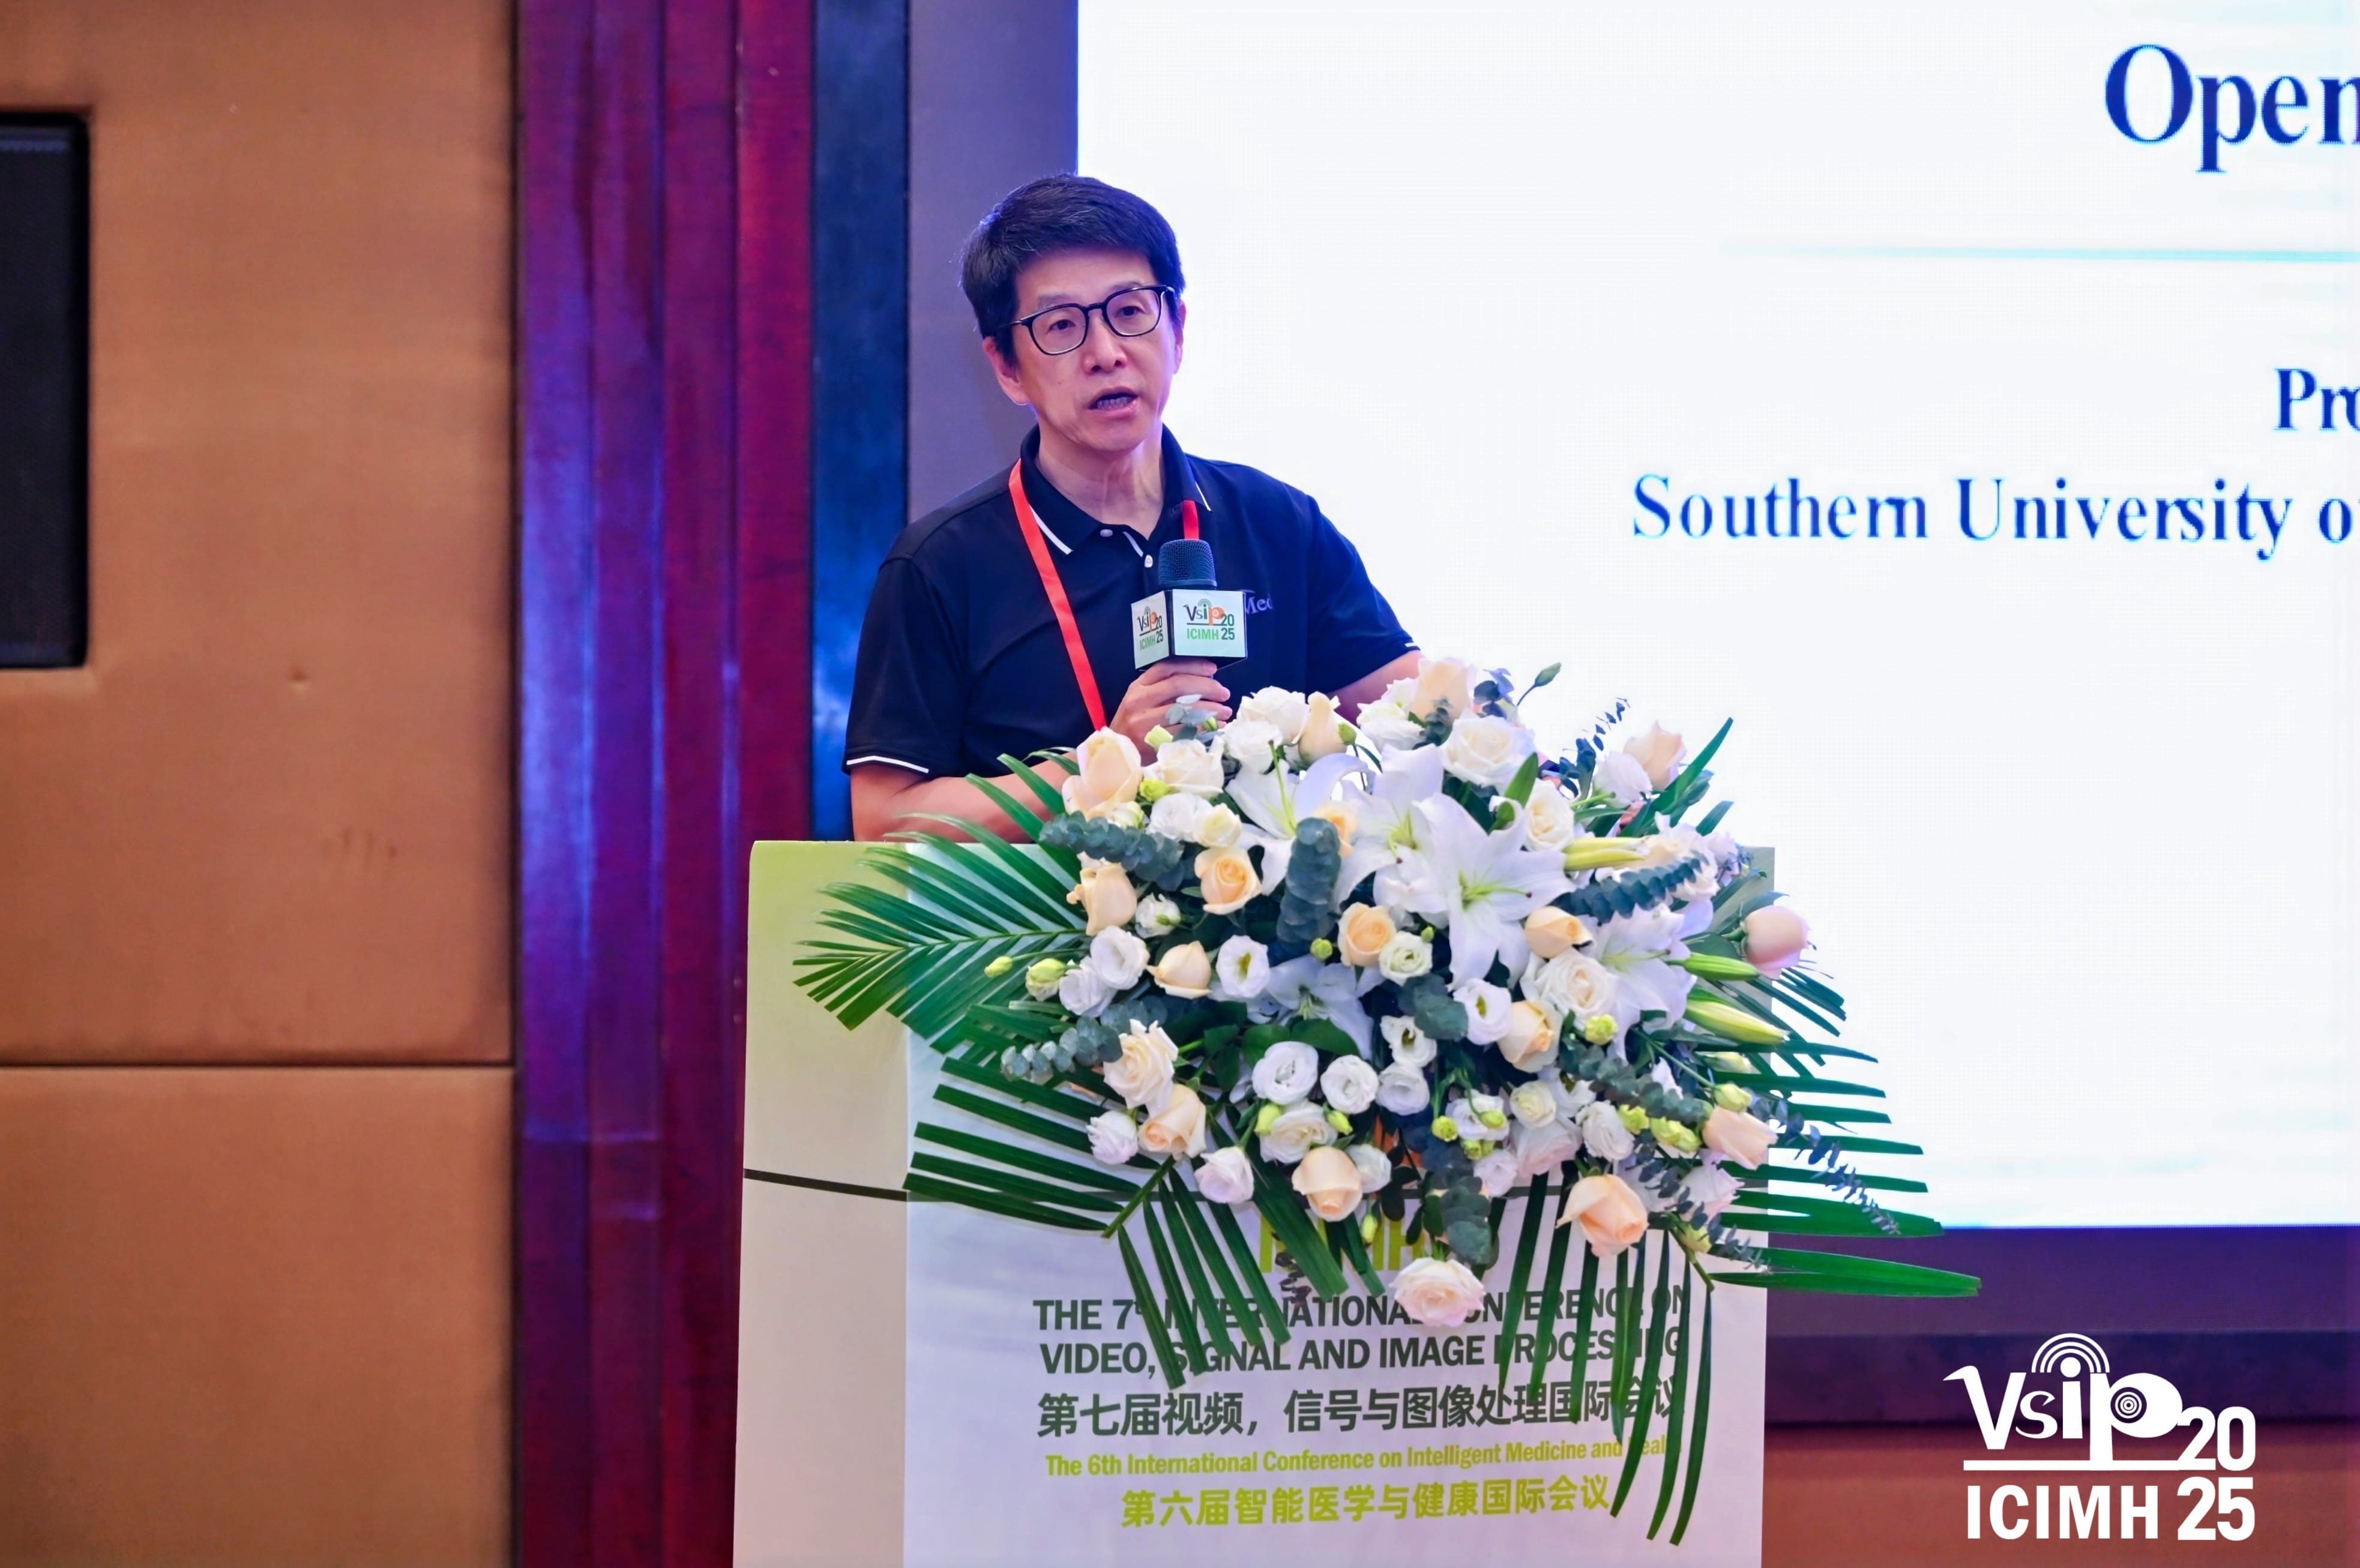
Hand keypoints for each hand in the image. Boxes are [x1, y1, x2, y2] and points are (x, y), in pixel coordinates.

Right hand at [1111, 659, 1230, 752]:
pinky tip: (1216, 729)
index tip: (1212, 669)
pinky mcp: (1153, 742)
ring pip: (1184, 709)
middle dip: (1207, 687)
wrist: (1116, 754)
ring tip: (1225, 711)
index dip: (1193, 666)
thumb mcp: (1141, 701)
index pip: (1167, 667)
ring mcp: (1145, 722)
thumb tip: (1203, 680)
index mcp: (1138, 686)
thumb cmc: (1134, 726)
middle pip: (1179, 685)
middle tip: (1224, 693)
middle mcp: (1140, 701)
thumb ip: (1163, 689)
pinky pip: (1185, 732)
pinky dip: (1204, 729)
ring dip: (1211, 709)